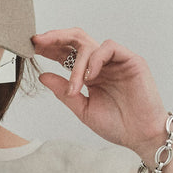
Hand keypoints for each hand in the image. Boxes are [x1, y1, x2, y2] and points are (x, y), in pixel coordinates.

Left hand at [32, 29, 168, 158]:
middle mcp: (101, 64)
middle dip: (56, 37)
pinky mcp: (131, 60)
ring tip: (75, 85)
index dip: (50, 48)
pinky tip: (90, 76)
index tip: (32, 47)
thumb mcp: (82, 109)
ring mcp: (116, 61)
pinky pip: (109, 48)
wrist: (140, 135)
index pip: (67, 53)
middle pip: (76, 39)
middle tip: (38, 41)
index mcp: (89, 75)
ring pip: (89, 44)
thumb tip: (43, 76)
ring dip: (76, 62)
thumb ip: (64, 92)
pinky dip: (95, 59)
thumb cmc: (116, 125)